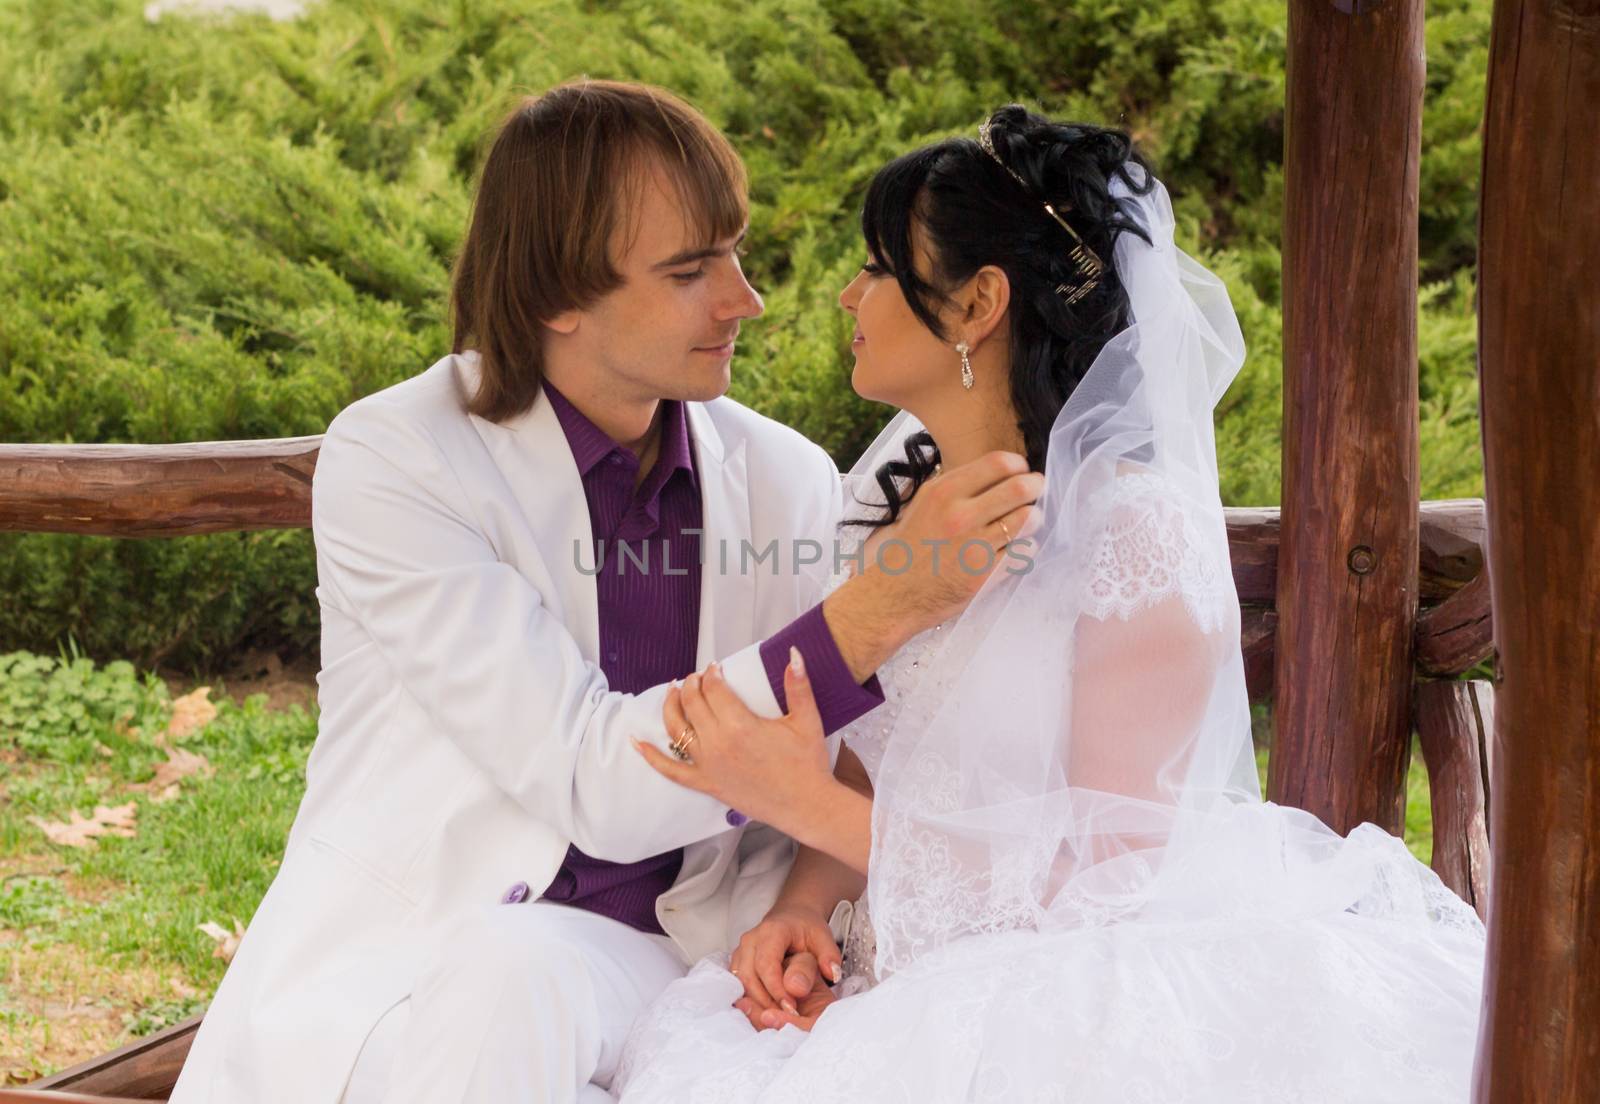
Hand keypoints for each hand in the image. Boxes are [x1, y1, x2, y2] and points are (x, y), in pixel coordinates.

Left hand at [632, 651, 832, 835]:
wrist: (805, 805)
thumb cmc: (807, 763)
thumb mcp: (806, 720)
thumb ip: (798, 685)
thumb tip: (793, 653)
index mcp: (740, 725)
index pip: (714, 688)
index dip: (712, 673)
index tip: (715, 667)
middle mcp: (718, 743)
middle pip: (692, 703)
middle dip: (692, 684)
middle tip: (697, 677)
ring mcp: (708, 765)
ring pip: (676, 729)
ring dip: (671, 706)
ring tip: (673, 691)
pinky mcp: (706, 784)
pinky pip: (671, 770)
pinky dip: (651, 756)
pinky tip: (637, 742)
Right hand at [727, 903, 843, 1028]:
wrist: (791, 917)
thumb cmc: (807, 929)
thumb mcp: (823, 937)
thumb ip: (829, 955)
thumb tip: (831, 974)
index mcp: (771, 931)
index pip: (767, 964)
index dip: (776, 989)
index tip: (791, 1008)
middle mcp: (750, 939)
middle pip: (749, 976)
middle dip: (765, 1000)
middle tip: (785, 1018)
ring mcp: (740, 951)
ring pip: (741, 983)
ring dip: (756, 1002)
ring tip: (777, 1016)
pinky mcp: (737, 962)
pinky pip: (738, 984)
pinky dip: (750, 999)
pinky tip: (767, 1009)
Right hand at [824, 452, 1042, 679]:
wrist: (893, 594)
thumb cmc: (910, 546)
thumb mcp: (925, 502)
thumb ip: (958, 485)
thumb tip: (998, 472)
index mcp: (944, 492)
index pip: (998, 463)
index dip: (1018, 464)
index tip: (1021, 470)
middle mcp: (961, 516)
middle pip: (1020, 488)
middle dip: (1036, 486)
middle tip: (1036, 489)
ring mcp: (975, 546)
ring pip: (1028, 519)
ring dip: (1034, 517)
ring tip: (1028, 520)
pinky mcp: (985, 574)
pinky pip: (1024, 552)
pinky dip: (1026, 546)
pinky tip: (1016, 546)